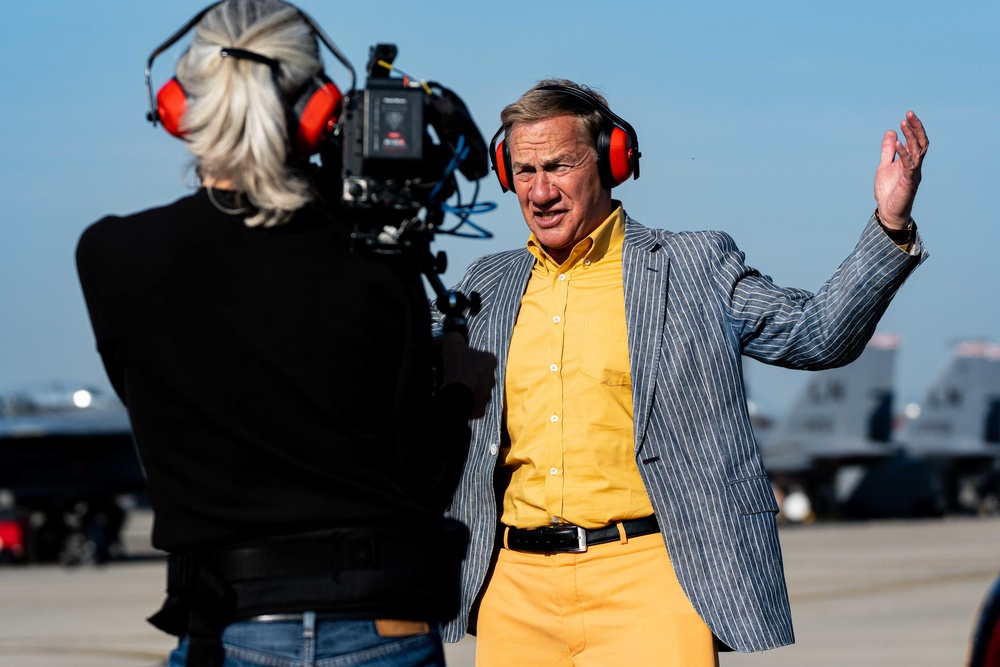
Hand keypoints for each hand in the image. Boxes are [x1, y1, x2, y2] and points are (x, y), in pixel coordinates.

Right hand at [437, 332, 496, 418]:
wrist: (457, 397)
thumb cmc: (458, 367)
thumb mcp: (452, 341)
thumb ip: (449, 338)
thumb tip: (438, 342)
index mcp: (490, 361)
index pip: (473, 355)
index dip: (457, 357)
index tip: (445, 361)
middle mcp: (492, 378)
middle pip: (472, 373)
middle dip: (459, 373)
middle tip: (443, 375)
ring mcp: (487, 396)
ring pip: (471, 389)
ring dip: (459, 387)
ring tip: (443, 388)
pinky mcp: (480, 410)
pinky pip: (468, 404)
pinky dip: (459, 401)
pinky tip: (449, 399)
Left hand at [873, 111, 928, 229]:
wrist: (888, 212)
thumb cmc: (889, 191)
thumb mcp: (885, 166)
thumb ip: (888, 150)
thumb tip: (891, 131)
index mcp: (911, 161)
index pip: (916, 141)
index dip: (913, 128)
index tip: (907, 115)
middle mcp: (915, 166)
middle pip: (920, 143)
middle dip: (916, 128)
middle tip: (909, 114)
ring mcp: (913, 174)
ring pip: (917, 151)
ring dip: (910, 136)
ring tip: (904, 123)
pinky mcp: (908, 183)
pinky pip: (908, 165)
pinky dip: (903, 153)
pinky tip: (898, 143)